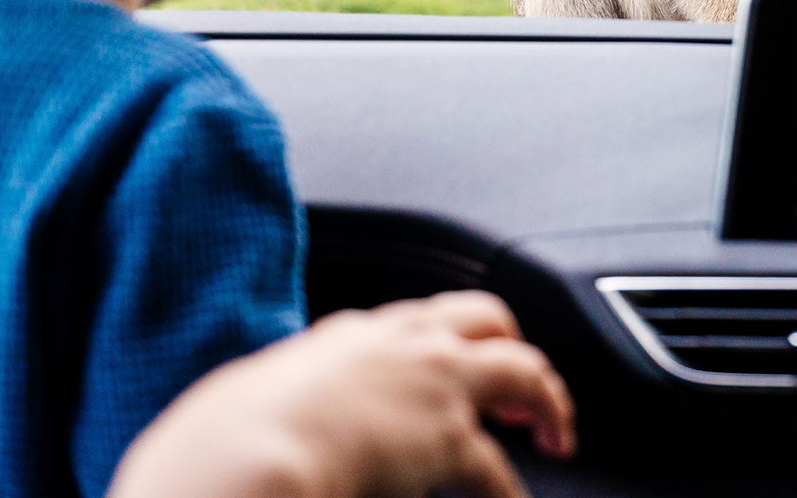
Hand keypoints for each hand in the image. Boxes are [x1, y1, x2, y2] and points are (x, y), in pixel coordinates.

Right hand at [108, 290, 575, 497]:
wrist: (247, 447)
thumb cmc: (240, 425)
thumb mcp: (267, 388)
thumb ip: (294, 388)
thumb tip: (271, 408)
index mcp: (357, 331)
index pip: (421, 316)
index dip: (446, 338)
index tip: (453, 360)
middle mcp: (403, 341)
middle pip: (485, 315)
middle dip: (511, 342)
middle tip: (520, 384)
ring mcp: (433, 380)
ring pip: (520, 368)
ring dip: (546, 401)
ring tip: (556, 433)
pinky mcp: (448, 434)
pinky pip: (500, 466)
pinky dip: (513, 489)